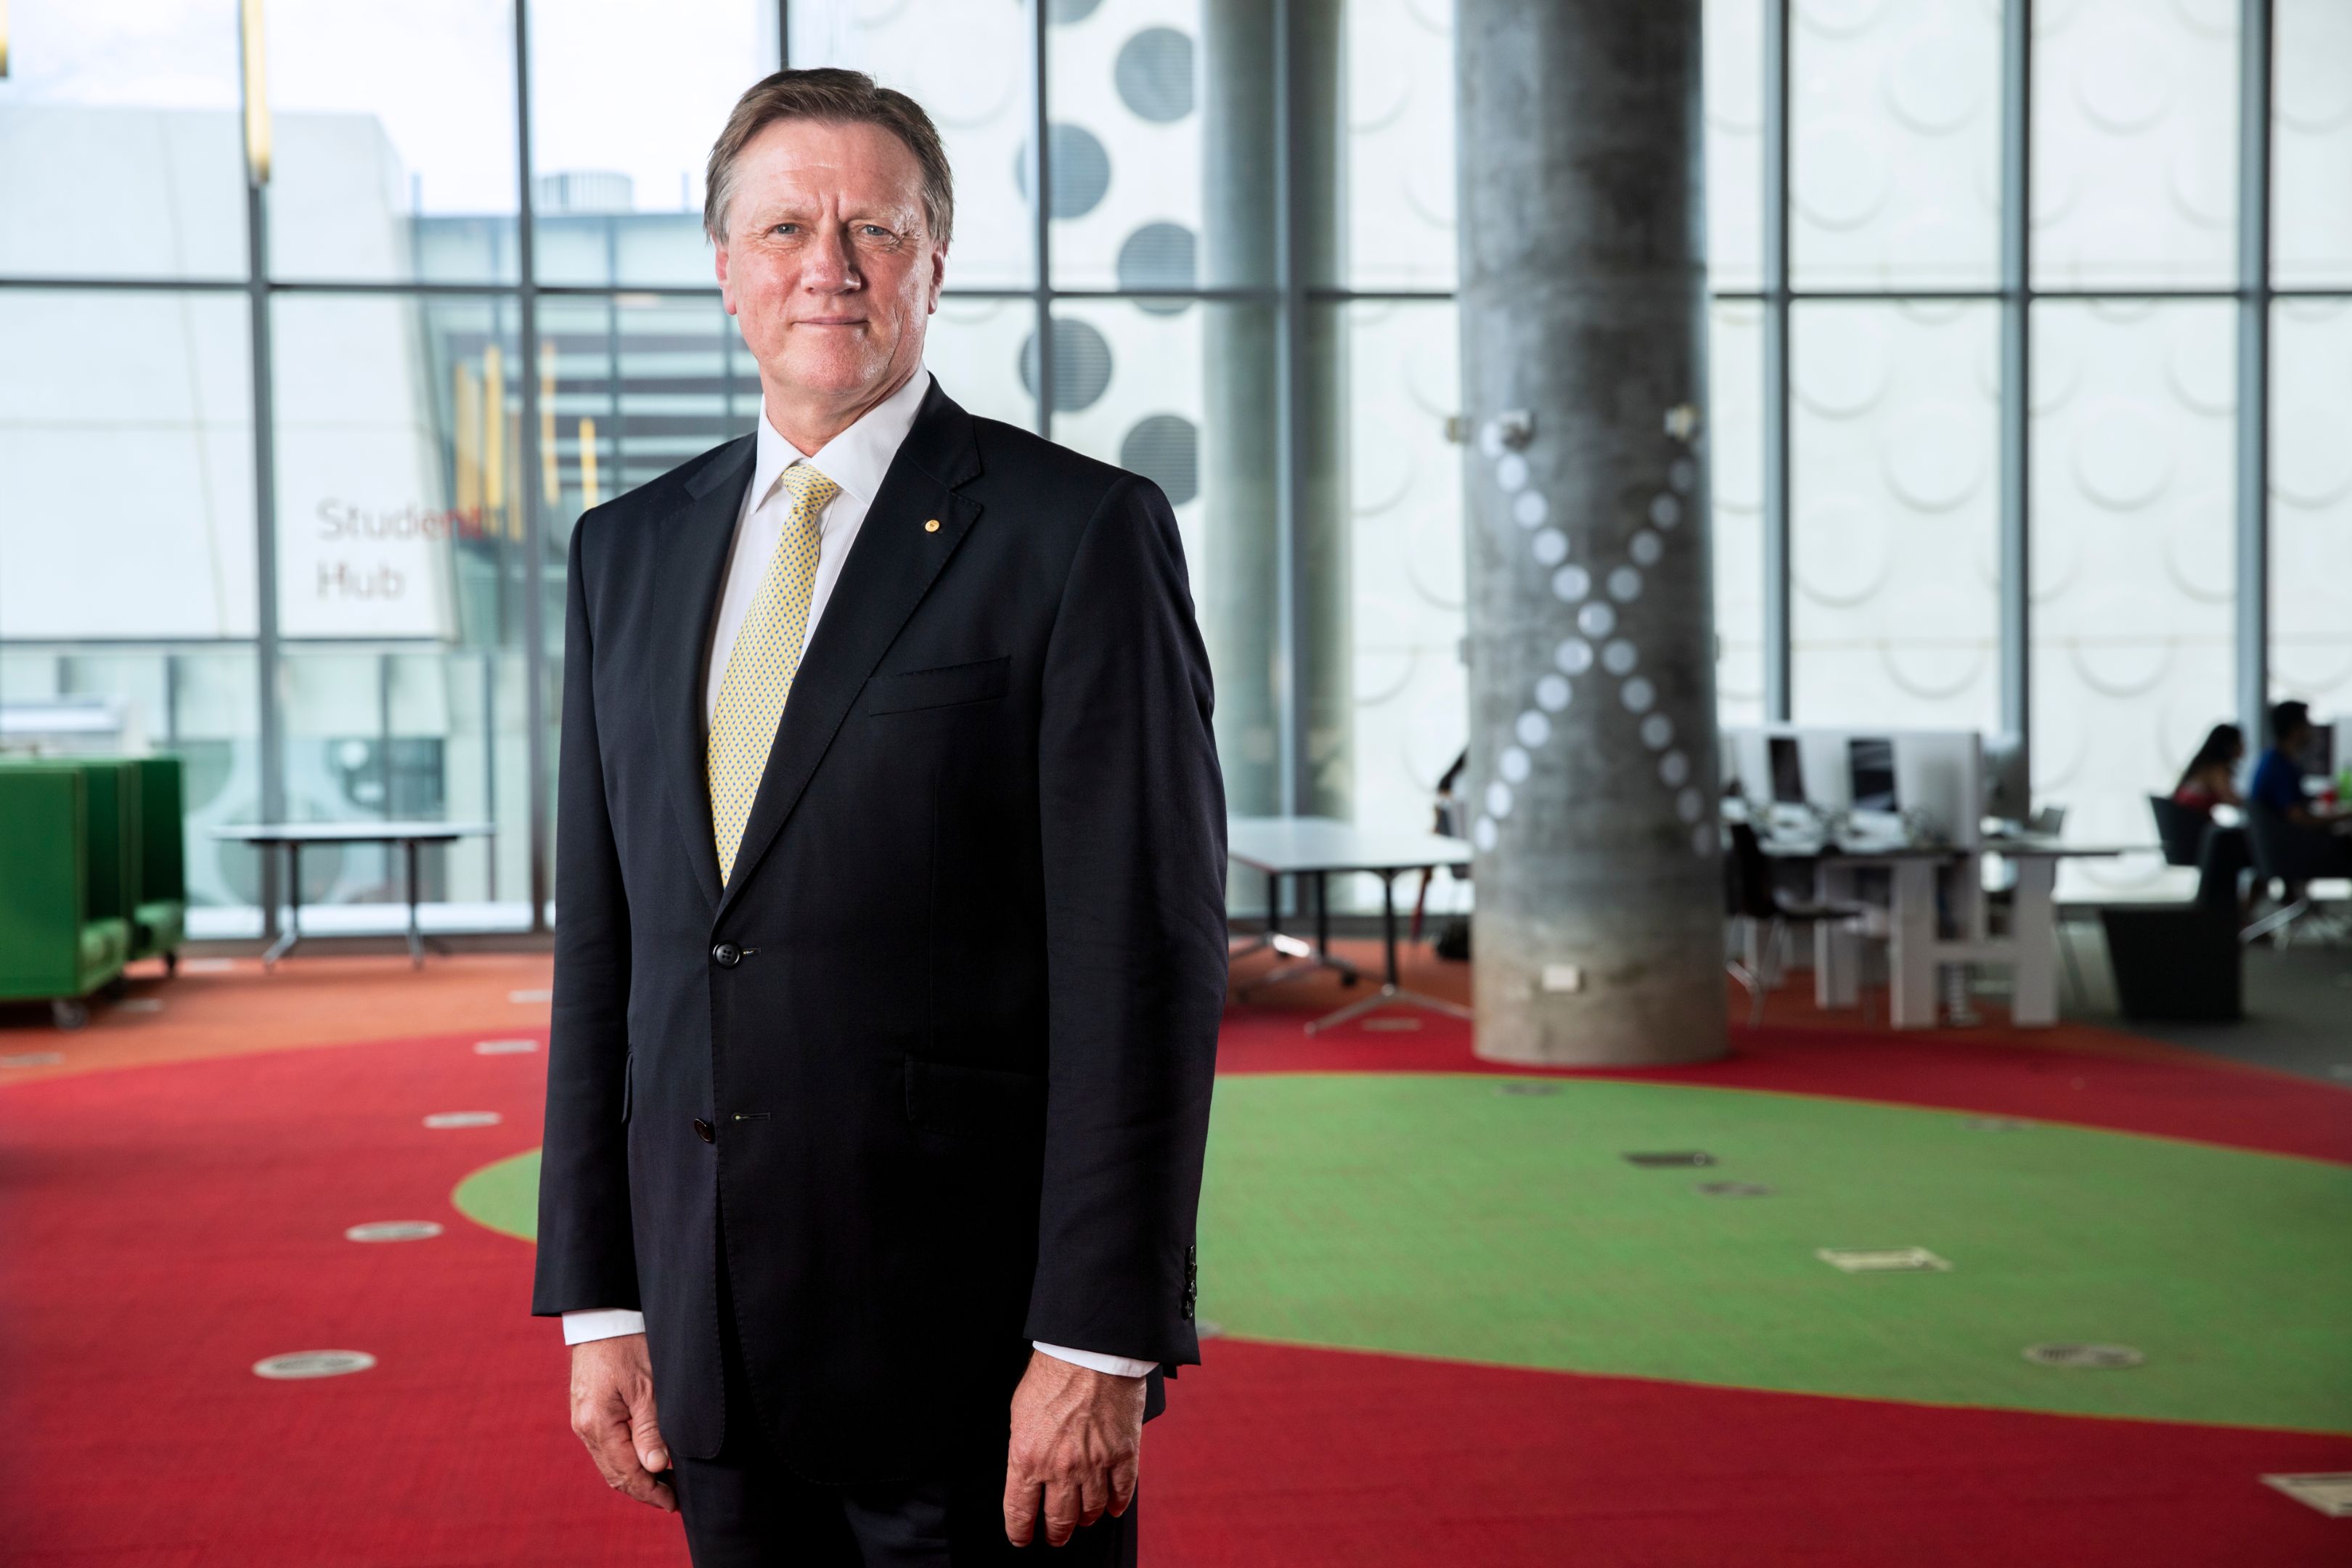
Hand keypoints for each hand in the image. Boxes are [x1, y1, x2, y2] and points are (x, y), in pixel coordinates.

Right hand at [569, 1333, 675, 1511]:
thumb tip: (657, 1467)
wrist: (602, 1317)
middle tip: (674, 1498)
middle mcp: (584, 1428)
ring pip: (609, 1464)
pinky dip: (625, 1461)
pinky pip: (605, 1449)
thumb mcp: (648, 1387)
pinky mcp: (586, 1413)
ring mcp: (582, 1421)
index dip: (651, 1492)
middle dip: (644, 1490)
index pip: (626, 1473)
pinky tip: (645, 1460)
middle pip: (615, 1475)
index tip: (674, 1503)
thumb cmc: (628, 1345)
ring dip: (635, 1477)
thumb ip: (651, 1429)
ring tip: (665, 1483)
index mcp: (598, 1424)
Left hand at [1002, 1350, 1146, 1546]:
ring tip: (1084, 1519)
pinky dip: (1117, 1505)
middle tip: (1055, 1537)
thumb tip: (1026, 1471)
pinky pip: (1122, 1493)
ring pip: (1092, 1511)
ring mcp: (1095, 1465)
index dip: (1020, 1532)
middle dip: (1055, 1534)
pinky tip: (1113, 1508)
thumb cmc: (1052, 1374)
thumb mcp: (1019, 1413)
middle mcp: (1061, 1469)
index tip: (1022, 1539)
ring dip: (1086, 1519)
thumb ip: (1024, 1448)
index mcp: (1027, 1459)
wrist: (1090, 1350)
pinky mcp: (1124, 1454)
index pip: (1019, 1512)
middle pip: (1059, 1520)